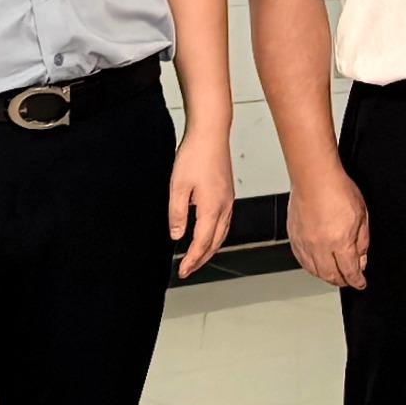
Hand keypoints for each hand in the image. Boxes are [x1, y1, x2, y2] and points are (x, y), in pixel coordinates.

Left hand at [168, 128, 235, 280]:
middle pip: (215, 243)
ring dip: (210, 249)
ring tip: (197, 258)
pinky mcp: (227, 194)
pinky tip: (208, 234)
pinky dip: (216, 235)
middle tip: (188, 270)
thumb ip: (177, 214)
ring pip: (222, 234)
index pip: (202, 243)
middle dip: (201, 259)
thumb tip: (177, 236)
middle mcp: (224, 207)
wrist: (211, 133)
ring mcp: (228, 200)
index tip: (182, 271)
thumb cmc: (194, 155)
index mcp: (212, 208)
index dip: (192, 260)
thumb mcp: (178, 186)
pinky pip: (224, 223)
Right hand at [290, 163, 369, 291]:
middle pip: (331, 276)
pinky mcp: (294, 237)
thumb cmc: (337, 189)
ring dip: (326, 276)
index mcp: (340, 242)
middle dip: (342, 281)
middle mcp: (320, 246)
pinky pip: (301, 260)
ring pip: (314, 271)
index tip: (360, 283)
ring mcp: (305, 243)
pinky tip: (316, 265)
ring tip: (334, 275)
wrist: (313, 176)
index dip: (357, 281)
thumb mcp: (361, 215)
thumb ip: (362, 241)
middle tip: (348, 280)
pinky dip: (310, 267)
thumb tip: (361, 258)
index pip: (350, 271)